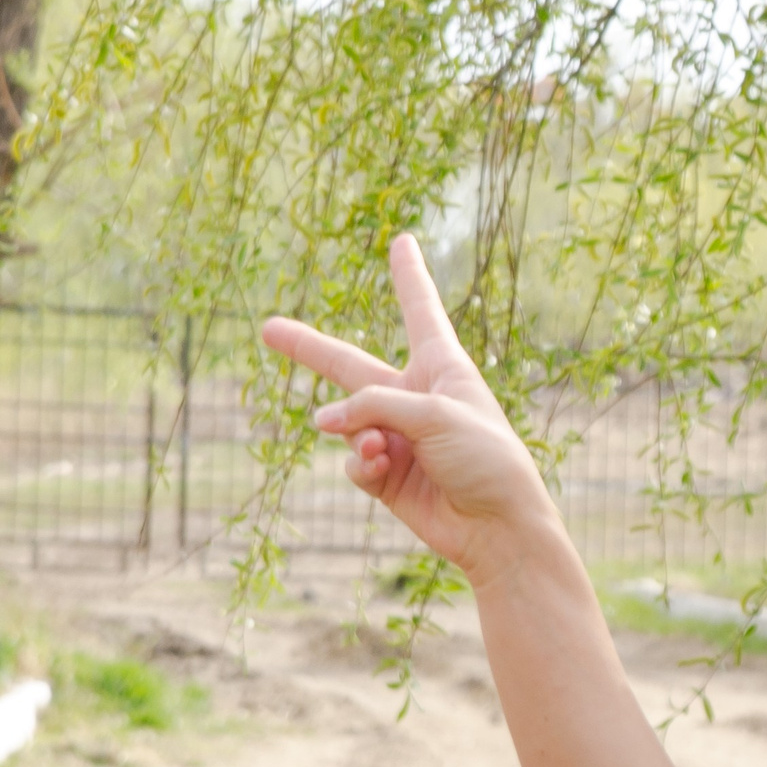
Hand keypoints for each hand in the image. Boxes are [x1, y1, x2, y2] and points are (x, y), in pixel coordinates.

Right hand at [260, 235, 557, 580]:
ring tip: (384, 451)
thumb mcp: (435, 413)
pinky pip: (355, 461)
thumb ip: (373, 406)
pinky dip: (363, 465)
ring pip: (348, 423)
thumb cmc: (486, 457)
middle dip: (308, 349)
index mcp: (443, 366)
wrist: (498, 526)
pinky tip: (382, 470)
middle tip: (268, 328)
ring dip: (358, 434)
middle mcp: (416, 397)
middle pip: (350, 366)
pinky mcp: (387, 475)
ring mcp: (398, 437)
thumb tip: (323, 420)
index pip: (419, 310)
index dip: (408, 275)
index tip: (403, 241)